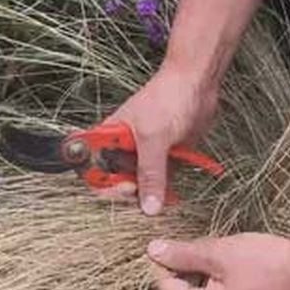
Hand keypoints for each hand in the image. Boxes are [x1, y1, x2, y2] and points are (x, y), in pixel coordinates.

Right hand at [107, 64, 218, 214]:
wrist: (197, 83)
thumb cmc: (168, 97)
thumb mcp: (154, 137)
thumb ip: (150, 173)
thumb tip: (148, 206)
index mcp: (110, 137)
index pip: (92, 168)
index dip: (102, 184)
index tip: (123, 189)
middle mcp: (123, 147)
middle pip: (116, 182)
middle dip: (130, 194)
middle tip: (145, 196)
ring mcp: (143, 153)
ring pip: (140, 185)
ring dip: (151, 195)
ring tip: (163, 197)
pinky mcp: (163, 157)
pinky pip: (160, 181)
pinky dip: (166, 189)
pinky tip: (173, 194)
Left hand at [146, 233, 289, 289]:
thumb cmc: (269, 263)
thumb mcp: (220, 253)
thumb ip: (184, 254)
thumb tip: (152, 251)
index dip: (159, 267)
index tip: (155, 243)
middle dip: (180, 272)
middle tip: (178, 243)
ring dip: (199, 277)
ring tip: (204, 251)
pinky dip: (217, 286)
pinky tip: (223, 265)